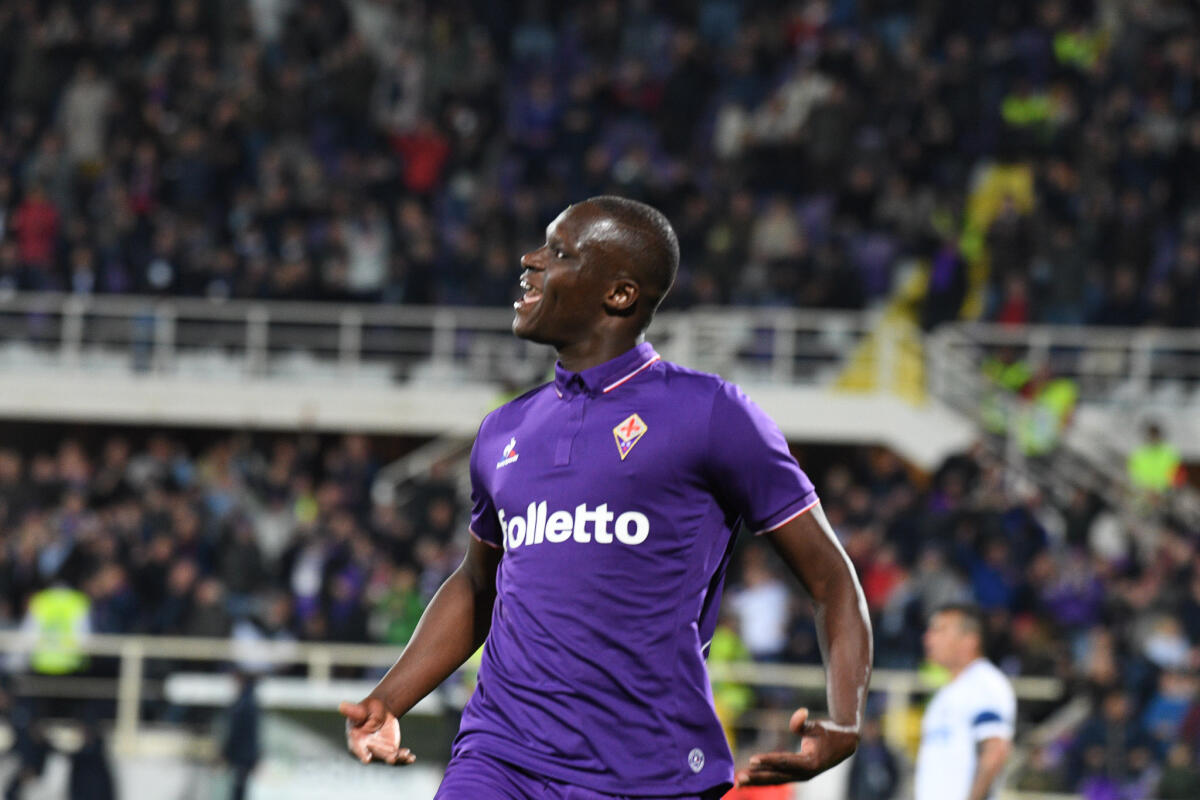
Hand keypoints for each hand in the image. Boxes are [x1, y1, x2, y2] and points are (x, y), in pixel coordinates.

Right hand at [338, 697, 415, 765]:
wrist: (381, 711)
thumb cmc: (367, 709)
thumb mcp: (362, 709)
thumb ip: (354, 711)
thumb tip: (342, 706)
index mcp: (356, 740)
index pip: (357, 749)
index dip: (361, 754)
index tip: (367, 759)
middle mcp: (367, 749)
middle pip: (376, 755)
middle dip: (384, 757)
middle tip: (393, 758)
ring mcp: (379, 752)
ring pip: (388, 758)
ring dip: (397, 759)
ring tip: (406, 755)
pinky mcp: (390, 751)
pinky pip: (397, 757)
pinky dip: (404, 758)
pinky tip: (411, 758)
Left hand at [735, 708, 857, 785]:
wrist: (844, 744)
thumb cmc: (828, 732)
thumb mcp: (817, 725)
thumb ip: (803, 722)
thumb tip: (799, 713)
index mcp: (811, 762)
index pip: (785, 762)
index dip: (768, 760)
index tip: (752, 760)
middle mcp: (805, 773)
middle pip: (777, 776)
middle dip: (757, 778)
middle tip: (739, 778)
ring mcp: (801, 777)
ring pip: (776, 780)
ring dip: (757, 781)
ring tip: (738, 782)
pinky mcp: (797, 775)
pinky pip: (778, 778)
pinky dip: (764, 778)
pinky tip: (750, 779)